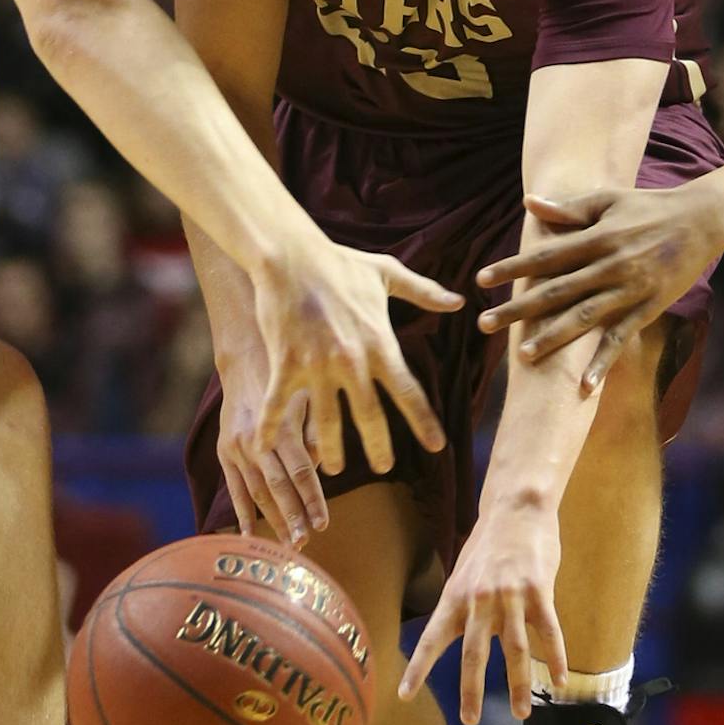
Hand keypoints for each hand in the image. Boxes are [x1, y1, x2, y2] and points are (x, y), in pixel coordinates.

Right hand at [214, 348, 326, 546]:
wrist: (246, 359)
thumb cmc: (287, 379)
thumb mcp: (307, 398)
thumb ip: (315, 434)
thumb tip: (321, 469)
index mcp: (282, 428)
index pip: (300, 473)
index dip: (312, 501)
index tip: (323, 524)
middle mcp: (257, 440)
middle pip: (277, 487)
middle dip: (292, 518)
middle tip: (304, 543)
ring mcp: (237, 447)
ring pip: (256, 491)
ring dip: (271, 519)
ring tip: (286, 544)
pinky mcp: (223, 450)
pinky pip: (233, 486)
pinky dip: (241, 511)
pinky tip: (248, 533)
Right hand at [233, 239, 459, 504]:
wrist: (291, 255)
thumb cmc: (341, 263)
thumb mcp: (387, 274)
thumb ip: (424, 292)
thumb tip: (458, 301)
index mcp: (380, 343)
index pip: (409, 391)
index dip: (424, 423)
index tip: (437, 447)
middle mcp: (352, 361)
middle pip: (370, 415)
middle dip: (378, 447)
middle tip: (384, 468)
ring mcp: (317, 365)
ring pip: (327, 420)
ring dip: (330, 449)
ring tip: (333, 469)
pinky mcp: (285, 363)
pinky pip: (278, 403)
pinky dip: (270, 427)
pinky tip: (264, 447)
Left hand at [399, 502, 566, 723]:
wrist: (517, 508)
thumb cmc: (490, 542)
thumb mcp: (464, 572)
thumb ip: (463, 604)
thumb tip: (460, 634)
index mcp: (456, 597)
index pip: (432, 638)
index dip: (418, 668)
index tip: (404, 695)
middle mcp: (479, 600)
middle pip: (474, 653)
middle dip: (470, 690)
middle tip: (469, 720)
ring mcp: (510, 596)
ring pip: (514, 650)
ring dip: (516, 685)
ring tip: (520, 714)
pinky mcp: (539, 591)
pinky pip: (548, 632)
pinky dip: (555, 659)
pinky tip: (558, 681)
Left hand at [476, 185, 723, 390]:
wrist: (702, 219)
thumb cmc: (651, 206)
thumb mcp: (609, 199)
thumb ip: (569, 208)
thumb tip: (529, 203)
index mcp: (596, 237)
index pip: (545, 256)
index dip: (513, 268)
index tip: (481, 280)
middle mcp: (610, 265)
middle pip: (556, 291)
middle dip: (519, 308)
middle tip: (484, 324)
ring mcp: (630, 290)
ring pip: (584, 318)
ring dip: (552, 338)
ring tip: (523, 356)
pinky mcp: (648, 308)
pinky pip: (621, 339)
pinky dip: (602, 363)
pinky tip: (584, 387)